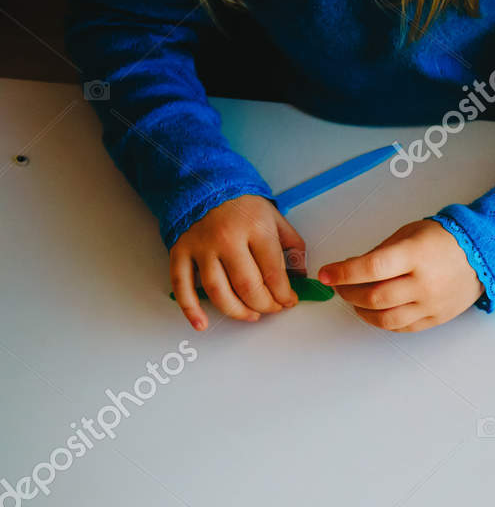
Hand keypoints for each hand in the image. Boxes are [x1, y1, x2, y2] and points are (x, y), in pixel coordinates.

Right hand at [170, 195, 304, 329]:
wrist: (205, 182)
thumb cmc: (243, 204)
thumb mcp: (276, 219)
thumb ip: (292, 248)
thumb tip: (301, 277)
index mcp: (255, 229)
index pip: (274, 275)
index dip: (285, 295)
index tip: (289, 301)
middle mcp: (226, 239)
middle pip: (248, 287)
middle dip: (265, 305)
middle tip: (273, 308)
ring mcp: (201, 246)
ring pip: (218, 291)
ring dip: (237, 311)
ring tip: (250, 315)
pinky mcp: (180, 251)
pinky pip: (182, 285)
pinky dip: (190, 308)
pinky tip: (201, 324)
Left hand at [318, 219, 482, 331]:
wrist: (481, 256)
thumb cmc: (442, 241)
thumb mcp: (408, 235)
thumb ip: (379, 254)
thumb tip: (349, 270)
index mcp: (415, 255)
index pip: (371, 268)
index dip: (343, 273)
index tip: (326, 274)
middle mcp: (424, 283)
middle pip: (375, 297)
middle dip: (348, 293)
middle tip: (339, 286)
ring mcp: (431, 304)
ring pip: (386, 319)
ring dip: (362, 312)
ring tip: (355, 301)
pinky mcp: (436, 318)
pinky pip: (402, 327)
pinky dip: (382, 322)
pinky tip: (374, 312)